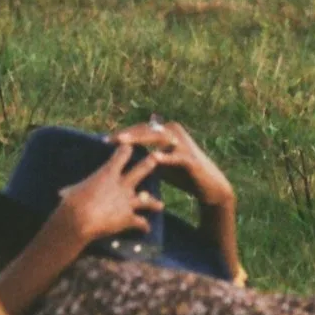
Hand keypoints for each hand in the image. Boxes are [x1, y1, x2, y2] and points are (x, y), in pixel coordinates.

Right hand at [55, 142, 165, 245]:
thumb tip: (62, 193)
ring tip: (160, 205)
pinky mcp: (128, 218)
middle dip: (150, 164)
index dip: (126, 149)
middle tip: (157, 159)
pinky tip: (146, 229)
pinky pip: (140, 222)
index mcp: (107, 173)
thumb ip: (75, 190)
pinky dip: (143, 226)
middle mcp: (121, 185)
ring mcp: (127, 201)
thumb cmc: (71, 203)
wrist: (79, 219)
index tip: (130, 146)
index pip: (121, 154)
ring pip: (146, 199)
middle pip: (141, 170)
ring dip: (153, 202)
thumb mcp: (72, 191)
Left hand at [113, 116, 234, 210]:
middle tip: (109, 140)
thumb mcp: (161, 163)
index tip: (105, 139)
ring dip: (140, 139)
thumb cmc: (182, 174)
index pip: (141, 129)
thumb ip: (145, 155)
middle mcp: (175, 132)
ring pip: (158, 139)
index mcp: (166, 131)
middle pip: (147, 130)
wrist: (209, 186)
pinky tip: (153, 158)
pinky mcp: (191, 159)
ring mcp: (184, 144)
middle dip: (127, 134)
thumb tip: (121, 155)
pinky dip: (165, 157)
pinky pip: (176, 156)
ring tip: (123, 142)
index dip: (124, 133)